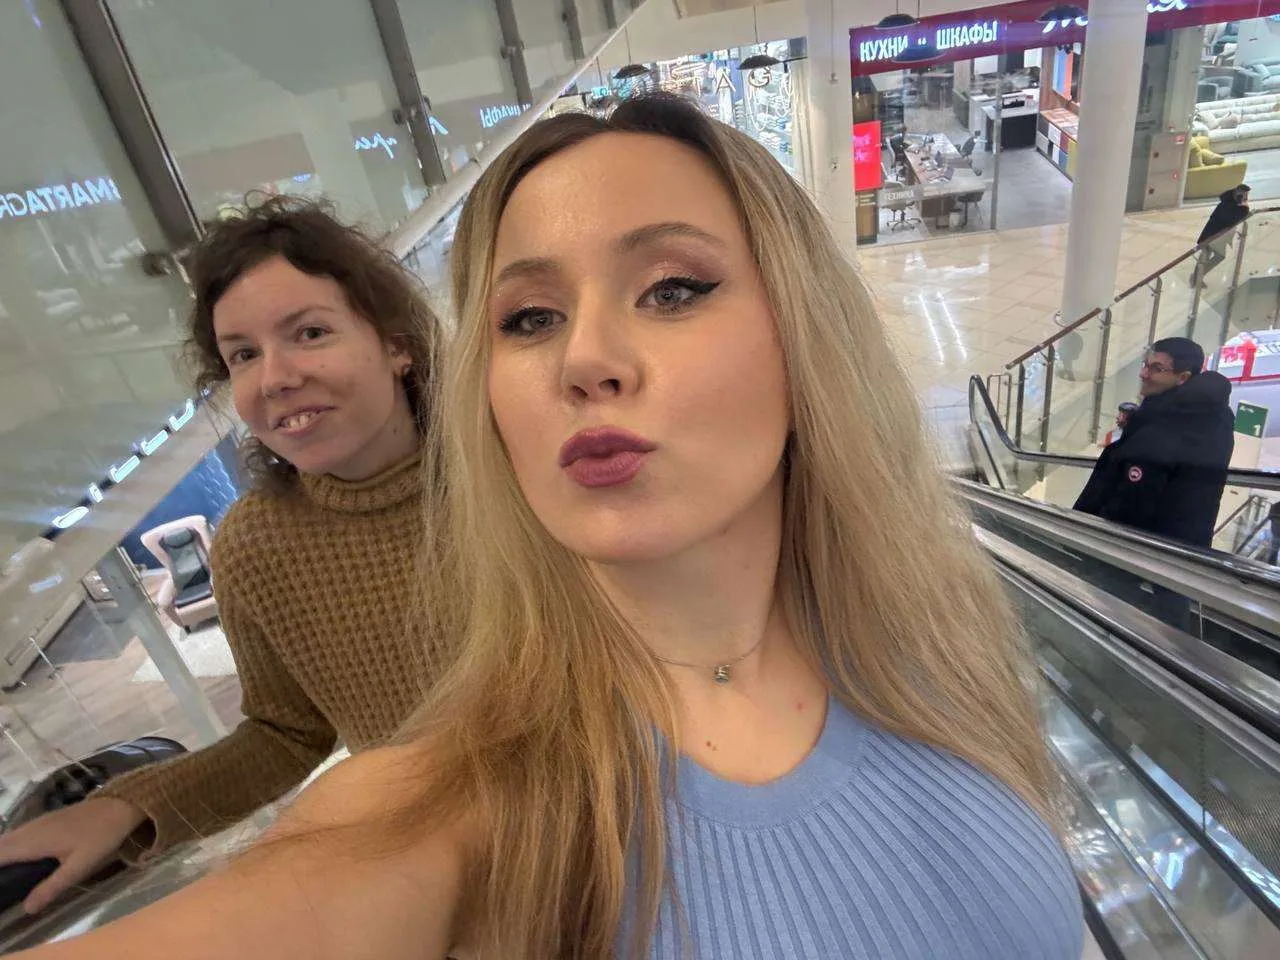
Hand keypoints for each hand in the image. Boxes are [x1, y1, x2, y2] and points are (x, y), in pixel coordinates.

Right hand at [0, 797, 146, 913]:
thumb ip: (52, 886)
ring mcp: (37, 823)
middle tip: (2, 884)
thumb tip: (26, 909)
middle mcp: (29, 829)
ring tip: (5, 876)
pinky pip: (18, 834)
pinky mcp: (45, 821)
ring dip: (1, 854)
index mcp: (33, 841)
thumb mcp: (79, 866)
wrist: (119, 806)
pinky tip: (17, 861)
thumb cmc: (100, 836)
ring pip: (7, 838)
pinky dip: (10, 847)